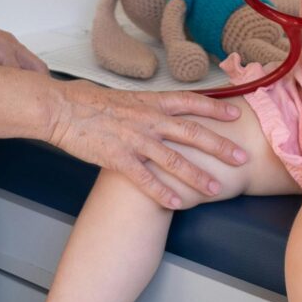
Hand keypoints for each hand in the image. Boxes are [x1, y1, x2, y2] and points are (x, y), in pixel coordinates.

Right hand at [46, 78, 246, 209]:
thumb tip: (160, 111)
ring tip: (216, 189)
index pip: (190, 102)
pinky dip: (163, 192)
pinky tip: (178, 204)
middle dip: (219, 146)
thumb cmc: (87, 102)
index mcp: (150, 101)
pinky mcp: (118, 158)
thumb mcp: (124, 97)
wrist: (60, 108)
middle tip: (241, 157)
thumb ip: (146, 106)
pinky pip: (145, 179)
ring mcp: (134, 139)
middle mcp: (147, 119)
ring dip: (197, 176)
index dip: (215, 107)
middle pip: (192, 133)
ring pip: (174, 159)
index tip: (235, 113)